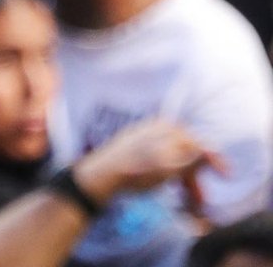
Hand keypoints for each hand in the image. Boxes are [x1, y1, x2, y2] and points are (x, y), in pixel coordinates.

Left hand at [72, 119, 223, 213]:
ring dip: (182, 178)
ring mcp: (145, 134)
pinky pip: (159, 158)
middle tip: (199, 200)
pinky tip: (164, 185)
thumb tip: (212, 149)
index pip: (200, 143)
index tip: (226, 176)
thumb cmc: (138, 172)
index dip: (215, 160)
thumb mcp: (171, 168)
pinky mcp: (134, 144)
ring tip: (182, 198)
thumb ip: (194, 158)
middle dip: (195, 177)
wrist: (102, 174)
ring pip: (172, 157)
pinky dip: (167, 172)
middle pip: (186, 153)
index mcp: (170, 129)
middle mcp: (158, 127)